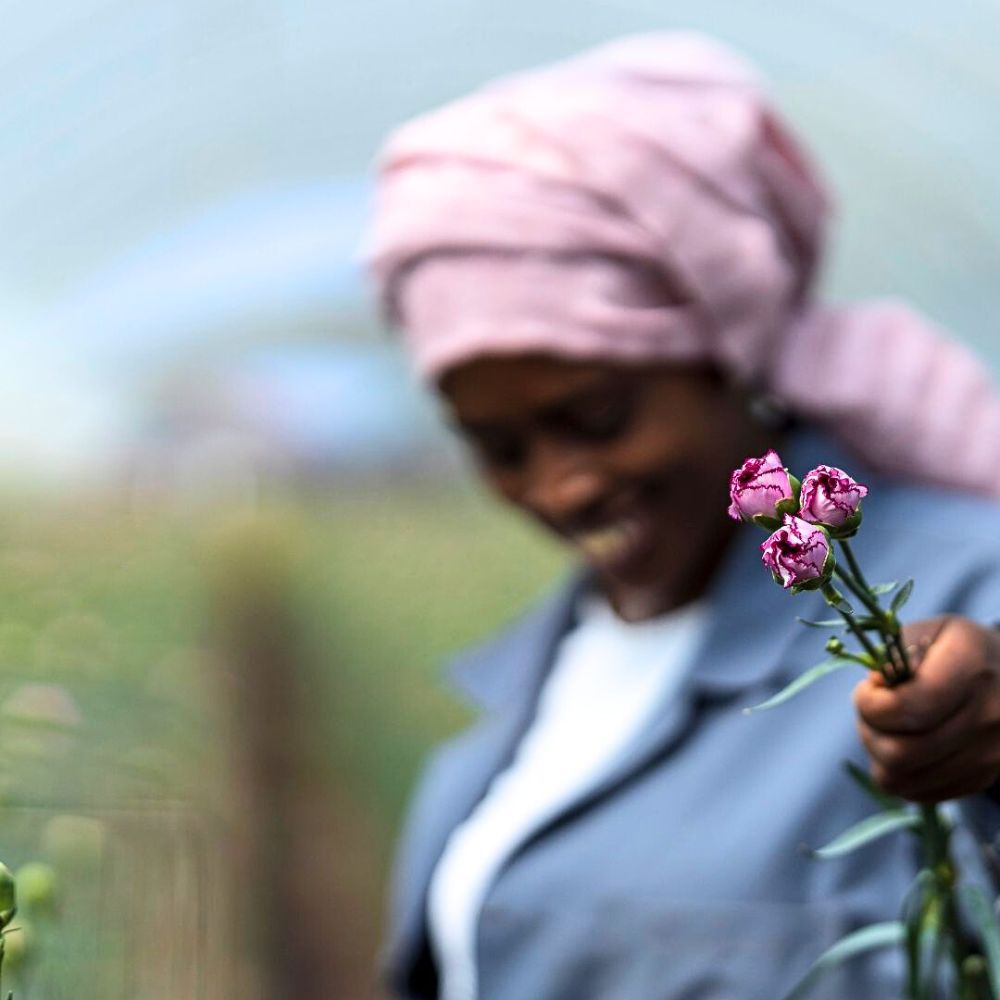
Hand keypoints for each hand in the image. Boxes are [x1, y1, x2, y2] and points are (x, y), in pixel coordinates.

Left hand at [853, 616, 999, 802]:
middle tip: (874, 710)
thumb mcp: (928, 630)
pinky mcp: (982, 778)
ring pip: (902, 779)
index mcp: (971, 668)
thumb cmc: (954, 648)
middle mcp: (988, 716)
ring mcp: (990, 755)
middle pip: (899, 753)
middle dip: (869, 730)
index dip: (870, 704)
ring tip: (888, 727)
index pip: (906, 709)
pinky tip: (906, 743)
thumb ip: (896, 649)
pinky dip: (898, 772)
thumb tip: (878, 684)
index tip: (869, 688)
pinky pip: (917, 792)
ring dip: (879, 753)